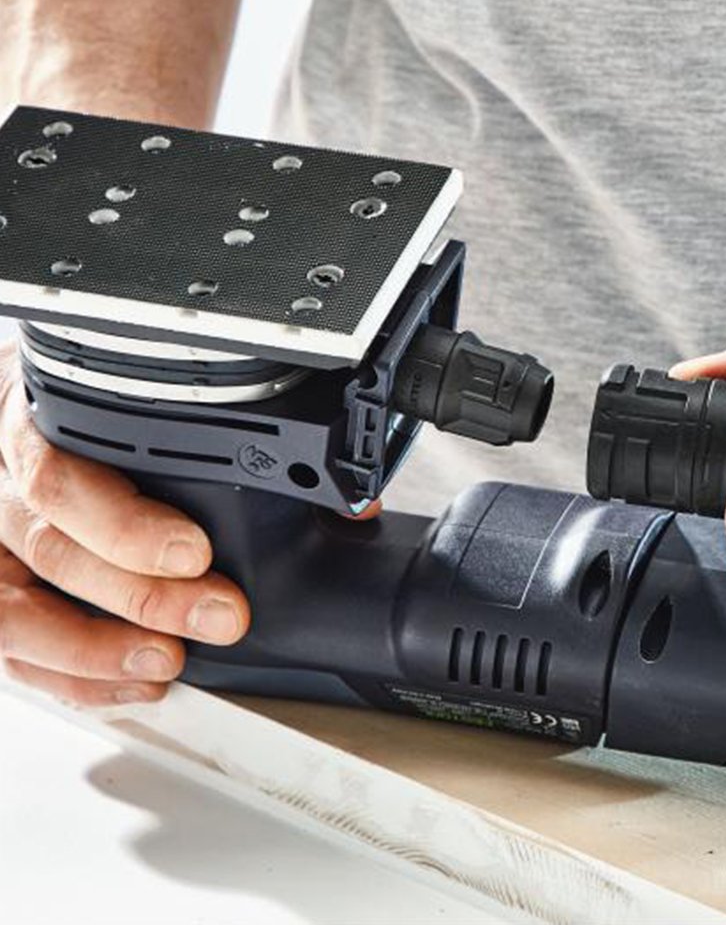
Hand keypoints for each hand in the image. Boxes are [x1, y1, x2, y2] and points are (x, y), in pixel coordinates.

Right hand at [0, 346, 249, 705]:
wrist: (14, 405)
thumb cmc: (84, 408)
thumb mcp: (139, 393)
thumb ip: (232, 437)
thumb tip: (346, 500)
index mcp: (30, 420)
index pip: (61, 474)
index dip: (127, 523)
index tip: (197, 550)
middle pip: (53, 546)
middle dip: (140, 592)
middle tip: (216, 614)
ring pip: (14, 609)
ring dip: (96, 646)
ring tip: (167, 660)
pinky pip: (12, 648)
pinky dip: (75, 673)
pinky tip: (135, 678)